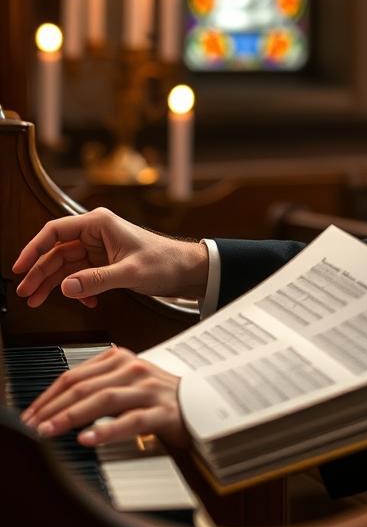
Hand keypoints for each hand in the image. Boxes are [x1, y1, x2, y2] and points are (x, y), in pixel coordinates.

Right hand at [13, 207, 208, 307]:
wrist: (187, 270)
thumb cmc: (165, 262)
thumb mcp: (129, 272)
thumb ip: (96, 280)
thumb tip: (66, 286)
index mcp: (99, 224)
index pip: (55, 232)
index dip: (33, 249)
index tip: (19, 267)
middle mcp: (96, 233)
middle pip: (56, 251)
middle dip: (40, 273)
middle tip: (26, 293)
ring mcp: (99, 248)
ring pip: (65, 265)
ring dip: (53, 284)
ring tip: (38, 301)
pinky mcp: (104, 262)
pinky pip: (81, 275)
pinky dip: (78, 289)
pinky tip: (85, 301)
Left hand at [20, 346, 187, 448]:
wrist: (201, 402)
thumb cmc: (158, 396)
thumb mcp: (125, 382)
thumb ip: (96, 386)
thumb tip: (57, 403)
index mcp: (120, 359)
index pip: (75, 375)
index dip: (48, 395)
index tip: (31, 413)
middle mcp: (133, 370)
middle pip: (84, 386)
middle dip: (53, 406)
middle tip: (33, 425)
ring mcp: (148, 389)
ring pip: (103, 399)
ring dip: (71, 416)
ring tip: (50, 430)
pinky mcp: (161, 412)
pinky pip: (130, 420)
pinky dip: (106, 430)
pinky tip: (88, 438)